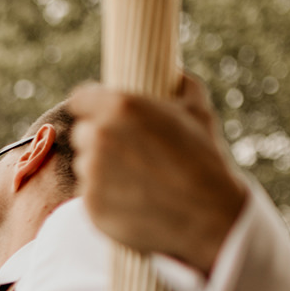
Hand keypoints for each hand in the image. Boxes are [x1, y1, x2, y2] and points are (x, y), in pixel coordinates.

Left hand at [65, 74, 247, 274]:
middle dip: (98, 141)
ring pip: (85, 166)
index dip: (91, 108)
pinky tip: (133, 200)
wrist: (209, 216)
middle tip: (129, 153)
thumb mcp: (198, 112)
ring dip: (101, 170)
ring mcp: (92, 173)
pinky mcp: (91, 205)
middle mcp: (99, 137)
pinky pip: (89, 195)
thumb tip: (176, 74)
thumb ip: (181, 85)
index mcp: (120, 107)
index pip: (80, 100)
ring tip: (137, 179)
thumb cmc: (205, 161)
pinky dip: (105, 197)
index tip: (98, 116)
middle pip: (82, 134)